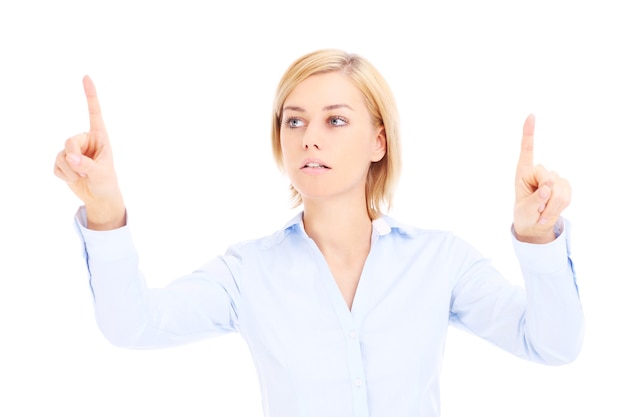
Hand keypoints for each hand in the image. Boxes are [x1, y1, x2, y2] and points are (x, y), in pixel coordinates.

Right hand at [54, 76, 125, 229]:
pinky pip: (56, 165)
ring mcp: (73, 150)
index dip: (90, 95)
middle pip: (69, 141)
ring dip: (71, 171)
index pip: (94, 113)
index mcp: (100, 137)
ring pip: (61, 155)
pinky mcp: (63, 161)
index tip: (87, 77)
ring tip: (83, 177)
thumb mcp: (101, 174)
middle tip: (84, 171)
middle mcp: (86, 140)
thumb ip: (86, 165)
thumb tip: (70, 157)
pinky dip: (64, 176)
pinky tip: (74, 179)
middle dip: (74, 159)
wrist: (99, 198)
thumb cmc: (106, 183)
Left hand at [513, 114, 570, 243]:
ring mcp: (553, 177)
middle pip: (548, 178)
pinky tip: (550, 211)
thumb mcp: (525, 209)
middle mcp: (538, 171)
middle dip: (545, 199)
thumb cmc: (524, 214)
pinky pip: (567, 195)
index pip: (527, 149)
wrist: (535, 223)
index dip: (528, 133)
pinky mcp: (564, 185)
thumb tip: (548, 186)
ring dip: (552, 207)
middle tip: (538, 211)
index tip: (531, 115)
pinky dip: (559, 207)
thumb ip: (535, 199)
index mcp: (523, 172)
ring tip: (542, 214)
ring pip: (559, 190)